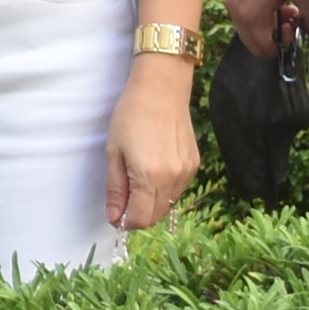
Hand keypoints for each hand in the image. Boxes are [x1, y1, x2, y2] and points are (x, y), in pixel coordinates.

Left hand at [107, 62, 201, 232]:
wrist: (162, 88)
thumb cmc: (131, 115)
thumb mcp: (114, 151)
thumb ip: (116, 188)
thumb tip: (115, 217)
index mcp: (149, 176)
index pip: (141, 219)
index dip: (126, 221)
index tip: (116, 212)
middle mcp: (172, 178)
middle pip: (156, 215)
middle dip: (138, 214)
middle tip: (124, 196)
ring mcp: (187, 172)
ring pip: (168, 204)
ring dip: (152, 202)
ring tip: (138, 177)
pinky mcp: (194, 164)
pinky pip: (178, 189)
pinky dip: (164, 189)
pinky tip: (154, 169)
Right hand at [221, 0, 308, 68]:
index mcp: (251, 14)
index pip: (265, 49)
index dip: (286, 43)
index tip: (298, 24)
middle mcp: (234, 8)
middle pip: (253, 40)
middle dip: (274, 34)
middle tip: (292, 13)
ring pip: (247, 22)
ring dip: (266, 18)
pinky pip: (241, 4)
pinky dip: (256, 4)